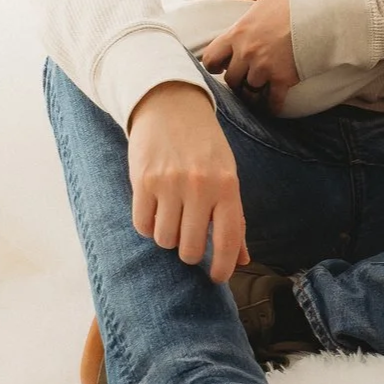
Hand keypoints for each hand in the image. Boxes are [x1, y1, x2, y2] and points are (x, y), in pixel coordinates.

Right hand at [125, 81, 247, 281]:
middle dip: (189, 253)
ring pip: (164, 240)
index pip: (227, 239)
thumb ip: (234, 219)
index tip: (217, 278)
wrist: (171, 106)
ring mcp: (170, 184)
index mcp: (227, 186)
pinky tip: (155, 209)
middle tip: (188, 239)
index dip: (222, 267)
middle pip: (189, 249)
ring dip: (167, 237)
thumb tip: (242, 260)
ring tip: (172, 216)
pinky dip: (148, 225)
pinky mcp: (143, 181)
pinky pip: (142, 225)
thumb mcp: (228, 175)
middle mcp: (200, 186)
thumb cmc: (204, 146)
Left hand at [202, 0, 296, 113]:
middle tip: (243, 78)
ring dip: (252, 92)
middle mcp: (247, 53)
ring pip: (249, 91)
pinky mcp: (282, 79)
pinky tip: (272, 107)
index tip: (219, 67)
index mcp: (238, 33)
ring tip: (257, 91)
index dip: (212, 65)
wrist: (323, 13)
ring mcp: (264, 68)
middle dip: (236, 80)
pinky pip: (271, 101)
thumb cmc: (295, 0)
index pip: (211, 57)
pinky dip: (271, 106)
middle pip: (231, 79)